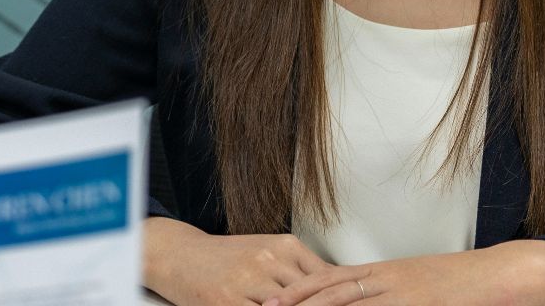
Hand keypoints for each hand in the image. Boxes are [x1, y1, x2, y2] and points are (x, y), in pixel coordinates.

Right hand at [143, 218, 344, 305]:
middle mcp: (269, 260)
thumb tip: (336, 281)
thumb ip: (298, 268)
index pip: (327, 276)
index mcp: (283, 245)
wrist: (178, 254)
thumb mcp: (265, 251)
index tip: (366, 299)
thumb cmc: (224, 257)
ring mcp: (248, 281)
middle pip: (313, 294)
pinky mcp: (228, 302)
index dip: (347, 293)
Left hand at [265, 241, 544, 305]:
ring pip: (351, 304)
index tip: (273, 300)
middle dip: (297, 302)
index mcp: (387, 273)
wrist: (505, 276)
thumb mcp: (421, 288)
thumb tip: (366, 303)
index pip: (332, 279)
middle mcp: (389, 280)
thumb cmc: (465, 286)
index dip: (300, 290)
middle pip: (333, 291)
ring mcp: (405, 294)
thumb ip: (393, 296)